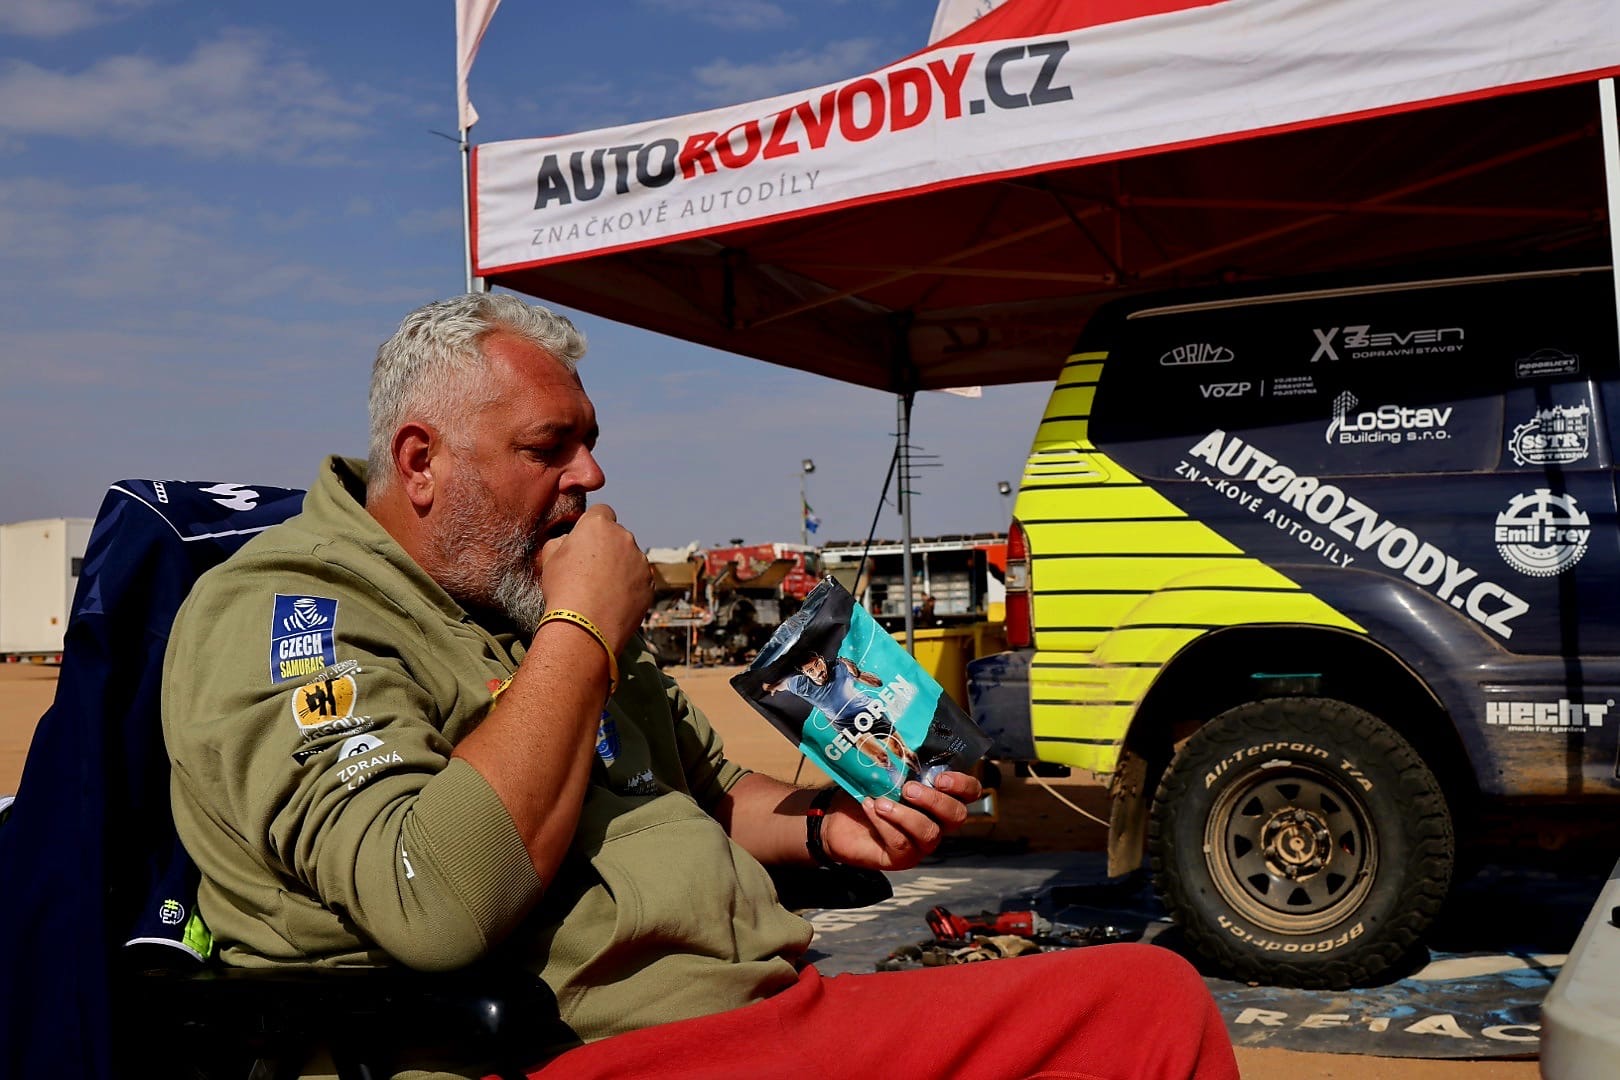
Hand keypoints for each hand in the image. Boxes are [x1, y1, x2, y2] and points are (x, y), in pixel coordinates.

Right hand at [536, 504, 652, 651]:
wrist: (584, 625)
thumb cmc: (563, 589)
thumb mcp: (549, 559)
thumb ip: (560, 541)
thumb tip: (568, 541)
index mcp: (599, 525)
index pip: (600, 512)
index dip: (592, 525)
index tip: (586, 541)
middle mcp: (624, 537)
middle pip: (617, 536)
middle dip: (607, 548)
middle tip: (591, 570)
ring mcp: (640, 561)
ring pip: (630, 559)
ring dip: (620, 568)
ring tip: (601, 591)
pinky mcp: (650, 584)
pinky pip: (639, 580)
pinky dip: (630, 587)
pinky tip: (613, 602)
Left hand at [820, 771, 982, 871]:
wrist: (837, 820)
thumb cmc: (868, 791)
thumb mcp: (885, 771)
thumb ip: (899, 760)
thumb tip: (899, 735)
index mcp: (940, 796)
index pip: (970, 792)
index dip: (964, 785)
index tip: (942, 777)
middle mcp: (938, 821)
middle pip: (957, 816)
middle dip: (935, 800)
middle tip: (909, 789)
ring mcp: (922, 843)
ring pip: (929, 833)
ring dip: (906, 815)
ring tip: (882, 802)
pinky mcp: (902, 858)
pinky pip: (902, 843)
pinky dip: (884, 824)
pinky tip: (870, 808)